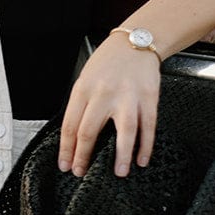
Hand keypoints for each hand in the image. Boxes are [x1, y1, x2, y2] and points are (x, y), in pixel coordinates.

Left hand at [58, 34, 159, 177]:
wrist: (135, 41)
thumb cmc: (108, 62)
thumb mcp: (85, 78)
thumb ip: (81, 105)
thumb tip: (75, 137)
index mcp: (83, 89)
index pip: (70, 125)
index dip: (67, 149)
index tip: (66, 164)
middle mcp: (104, 93)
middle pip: (90, 131)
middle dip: (84, 156)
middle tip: (82, 172)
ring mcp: (128, 96)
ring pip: (124, 131)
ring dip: (121, 156)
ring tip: (119, 172)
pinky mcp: (148, 97)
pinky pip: (148, 126)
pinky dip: (146, 145)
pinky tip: (141, 159)